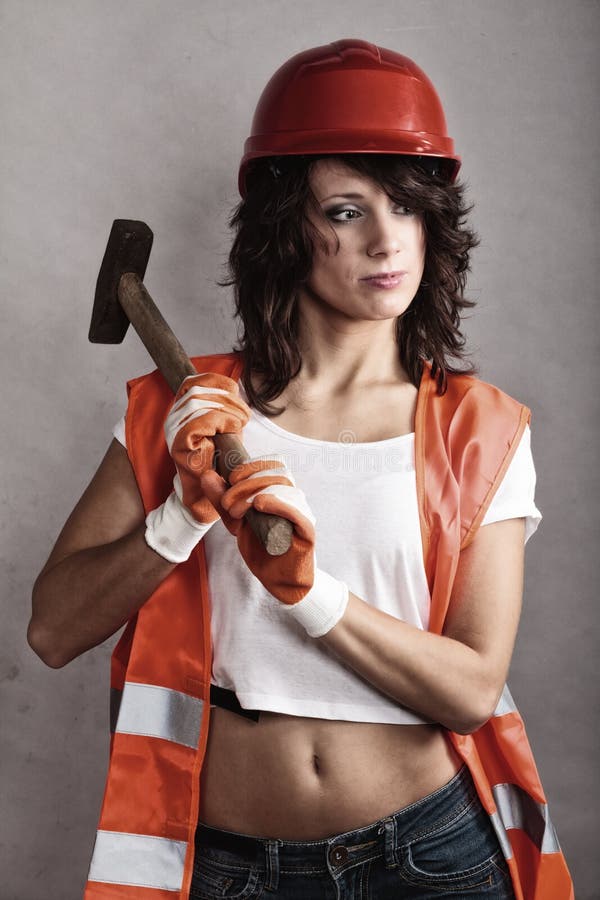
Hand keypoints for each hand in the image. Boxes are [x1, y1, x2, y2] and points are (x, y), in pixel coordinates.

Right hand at [165, 372, 250, 524]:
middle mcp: (174, 418)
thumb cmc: (219, 464)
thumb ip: (224, 408)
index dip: (217, 383)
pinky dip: (222, 421)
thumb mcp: (225, 429)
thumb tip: (233, 390)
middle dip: (228, 398)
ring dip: (228, 410)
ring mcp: (174, 430)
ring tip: (239, 424)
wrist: (208, 496)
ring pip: (201, 402)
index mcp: (182, 411)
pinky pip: (203, 419)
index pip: (194, 381)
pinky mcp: (179, 442)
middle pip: (199, 389)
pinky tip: (231, 430)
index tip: (234, 394)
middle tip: (242, 416)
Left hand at [201, 457, 348, 636]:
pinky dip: (277, 503)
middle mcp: (292, 498)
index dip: (251, 466)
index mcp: (279, 492)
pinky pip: (295, 511)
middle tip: (227, 502)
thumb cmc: (261, 549)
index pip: (271, 465)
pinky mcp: (306, 529)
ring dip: (255, 493)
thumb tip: (207, 476)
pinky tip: (260, 504)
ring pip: (283, 489)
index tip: (230, 477)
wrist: (279, 580)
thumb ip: (222, 500)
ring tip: (236, 511)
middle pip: (274, 475)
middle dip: (246, 484)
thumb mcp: (235, 522)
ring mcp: (301, 512)